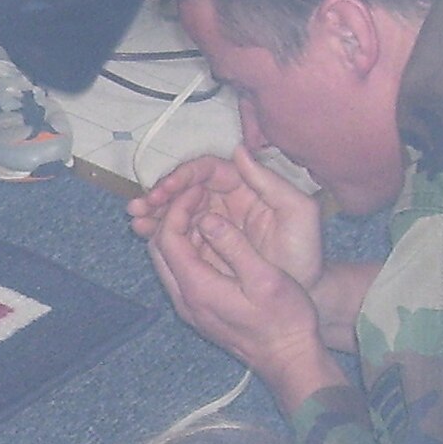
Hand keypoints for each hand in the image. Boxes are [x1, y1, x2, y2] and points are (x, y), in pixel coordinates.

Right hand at [130, 149, 319, 278]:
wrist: (307, 292)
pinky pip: (179, 234)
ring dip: (155, 211)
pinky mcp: (206, 247)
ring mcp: (214, 224)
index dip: (186, 175)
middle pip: (186, 188)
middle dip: (162, 192)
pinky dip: (159, 231)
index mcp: (246, 187)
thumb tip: (238, 151)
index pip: (208, 171)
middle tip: (143, 203)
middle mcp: (226, 201)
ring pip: (178, 209)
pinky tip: (143, 232)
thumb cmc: (306, 251)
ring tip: (136, 218)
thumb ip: (270, 182)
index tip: (169, 187)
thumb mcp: (298, 212)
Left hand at [147, 180, 339, 410]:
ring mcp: (190, 308)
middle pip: (159, 249)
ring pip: (166, 262)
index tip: (199, 188)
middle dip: (171, 216)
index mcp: (198, 288)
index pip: (168, 238)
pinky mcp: (199, 312)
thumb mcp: (265, 278)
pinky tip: (209, 238)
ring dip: (177, 233)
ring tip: (202, 210)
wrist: (289, 359)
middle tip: (195, 195)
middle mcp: (185, 300)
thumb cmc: (285, 320)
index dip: (179, 207)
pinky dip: (186, 250)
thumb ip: (234, 246)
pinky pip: (178, 274)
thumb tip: (209, 218)